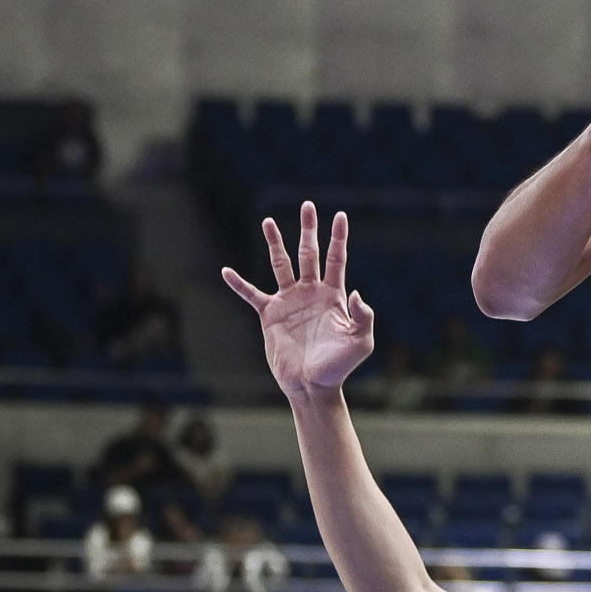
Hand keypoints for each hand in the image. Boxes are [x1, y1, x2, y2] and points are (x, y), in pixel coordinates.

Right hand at [223, 201, 374, 402]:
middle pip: (309, 253)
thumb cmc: (339, 366)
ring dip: (275, 243)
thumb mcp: (361, 341)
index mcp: (333, 295)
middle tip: (307, 206)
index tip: (339, 215)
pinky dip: (239, 284)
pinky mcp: (270, 315)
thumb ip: (364, 316)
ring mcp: (289, 301)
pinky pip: (252, 294)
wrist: (312, 385)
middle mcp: (311, 292)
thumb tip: (355, 292)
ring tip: (268, 221)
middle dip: (308, 230)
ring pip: (281, 265)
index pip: (336, 259)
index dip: (338, 238)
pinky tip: (226, 271)